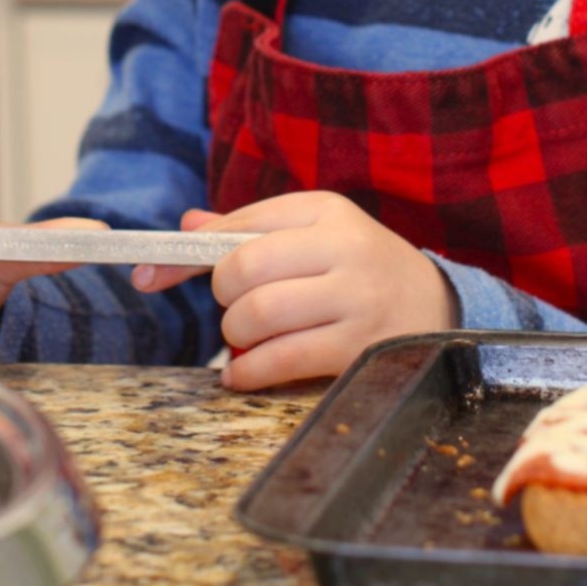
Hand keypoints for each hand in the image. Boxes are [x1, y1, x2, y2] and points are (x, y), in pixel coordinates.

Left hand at [134, 191, 457, 390]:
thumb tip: (187, 226)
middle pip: (243, 269)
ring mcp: (354, 298)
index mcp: (325, 211)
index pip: (239, 225)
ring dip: (236, 336)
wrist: (437, 308)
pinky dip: (248, 372)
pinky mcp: (359, 348)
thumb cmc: (358, 267)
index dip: (186, 255)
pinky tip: (242, 374)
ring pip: (258, 315)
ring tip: (247, 340)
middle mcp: (342, 247)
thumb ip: (250, 229)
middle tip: (234, 310)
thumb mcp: (314, 233)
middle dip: (224, 298)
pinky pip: (282, 360)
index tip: (149, 276)